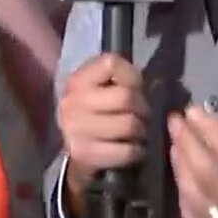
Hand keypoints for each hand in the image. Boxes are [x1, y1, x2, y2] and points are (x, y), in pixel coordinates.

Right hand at [58, 54, 148, 208]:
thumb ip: (120, 78)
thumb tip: (145, 83)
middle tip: (141, 115)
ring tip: (137, 132)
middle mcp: (72, 102)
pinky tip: (132, 149)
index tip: (132, 88)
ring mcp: (75, 129)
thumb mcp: (101, 88)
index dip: (130, 75)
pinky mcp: (84, 154)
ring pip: (129, 124)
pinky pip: (127, 150)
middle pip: (126, 97)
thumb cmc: (97, 114)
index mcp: (77, 80)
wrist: (77, 151)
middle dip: (142, 108)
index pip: (111, 64)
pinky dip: (136, 151)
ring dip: (140, 131)